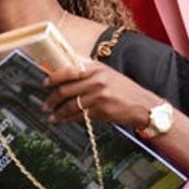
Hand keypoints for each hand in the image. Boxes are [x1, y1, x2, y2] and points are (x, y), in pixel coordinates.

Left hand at [43, 60, 161, 126]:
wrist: (144, 105)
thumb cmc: (122, 88)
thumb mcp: (106, 72)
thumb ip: (86, 70)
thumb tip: (62, 68)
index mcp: (96, 68)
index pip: (68, 71)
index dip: (53, 78)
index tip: (45, 83)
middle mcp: (97, 80)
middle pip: (66, 90)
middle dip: (52, 99)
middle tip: (45, 104)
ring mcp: (100, 96)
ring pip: (71, 105)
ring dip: (58, 112)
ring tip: (51, 115)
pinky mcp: (103, 111)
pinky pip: (80, 115)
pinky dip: (69, 119)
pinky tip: (63, 120)